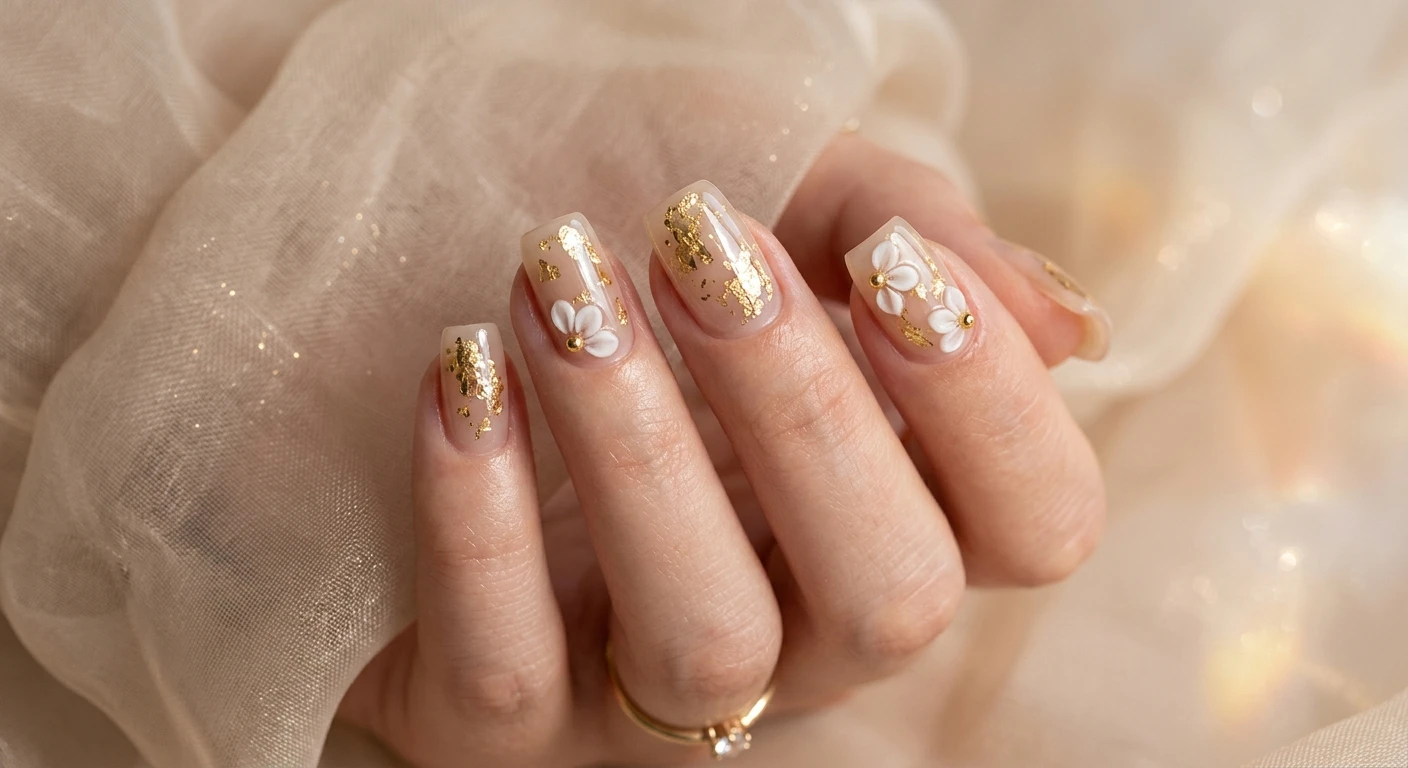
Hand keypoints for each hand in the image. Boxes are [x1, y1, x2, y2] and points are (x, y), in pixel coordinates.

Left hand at [339, 136, 1107, 765]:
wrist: (417, 318)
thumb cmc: (632, 259)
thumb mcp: (776, 198)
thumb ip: (906, 229)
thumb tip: (1073, 322)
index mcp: (891, 517)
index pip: (1039, 527)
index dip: (994, 404)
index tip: (887, 259)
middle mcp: (801, 635)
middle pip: (889, 597)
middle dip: (805, 410)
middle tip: (702, 246)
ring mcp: (652, 699)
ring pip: (708, 641)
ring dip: (640, 446)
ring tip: (564, 283)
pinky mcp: (503, 726)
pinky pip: (512, 668)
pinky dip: (486, 516)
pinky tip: (465, 371)